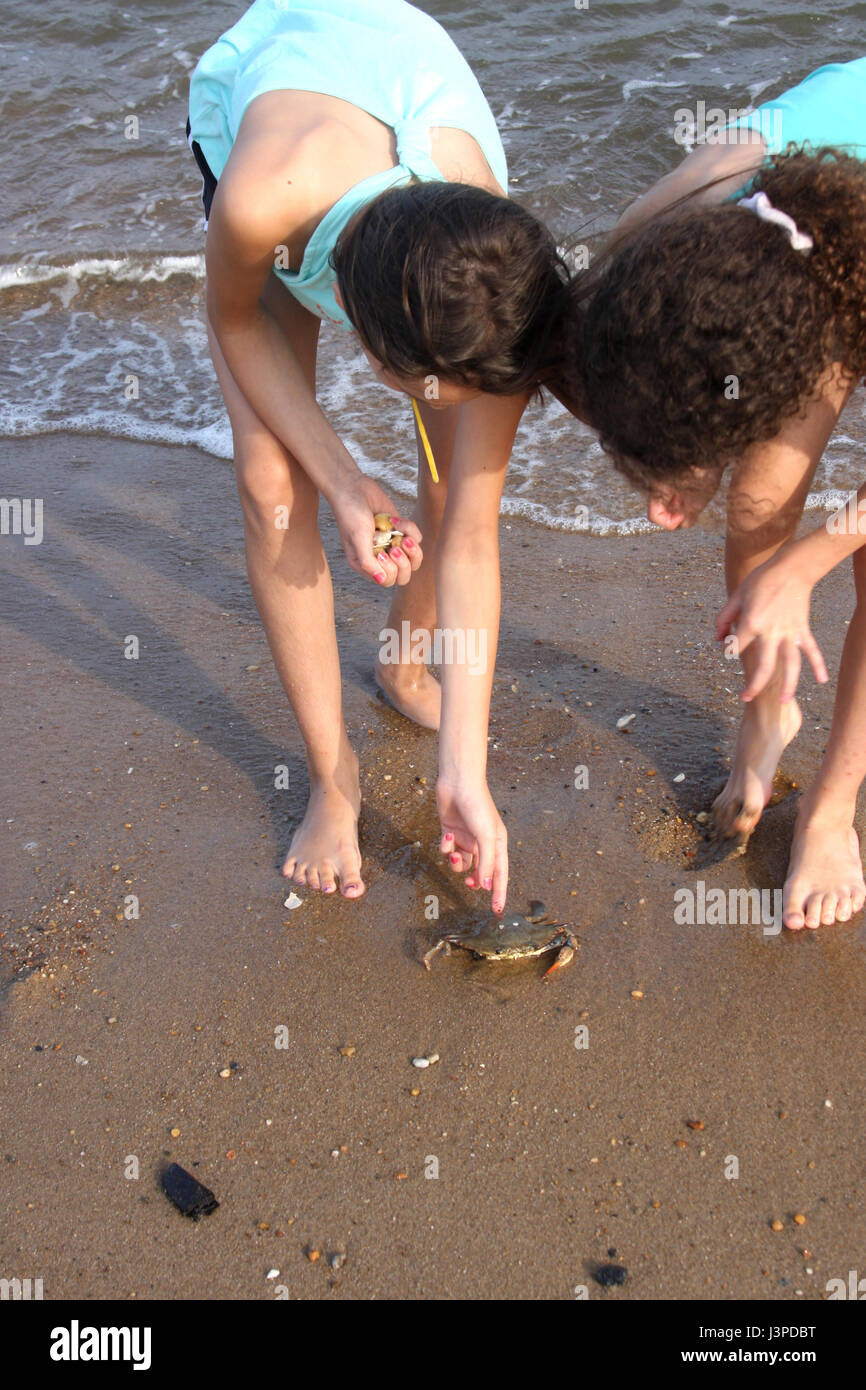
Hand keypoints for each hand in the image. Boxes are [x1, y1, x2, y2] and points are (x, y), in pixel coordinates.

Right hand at [331, 473, 421, 585]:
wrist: (354, 487)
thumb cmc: (350, 513)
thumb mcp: (357, 538)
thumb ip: (367, 562)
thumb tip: (381, 579)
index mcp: (365, 564)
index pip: (387, 580)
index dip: (390, 570)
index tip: (382, 552)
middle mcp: (380, 557)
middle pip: (403, 576)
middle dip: (404, 563)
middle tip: (395, 547)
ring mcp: (392, 544)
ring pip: (414, 559)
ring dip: (412, 549)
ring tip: (404, 537)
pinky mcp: (401, 531)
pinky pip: (416, 538)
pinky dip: (410, 528)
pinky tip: (395, 519)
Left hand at [437, 779, 507, 912]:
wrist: (458, 782)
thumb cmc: (477, 805)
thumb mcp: (485, 835)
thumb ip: (486, 862)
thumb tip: (485, 885)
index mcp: (497, 844)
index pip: (500, 875)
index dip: (499, 893)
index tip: (497, 911)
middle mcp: (482, 843)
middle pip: (480, 872)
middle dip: (473, 880)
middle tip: (468, 885)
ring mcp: (466, 839)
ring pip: (461, 863)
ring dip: (457, 864)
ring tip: (455, 855)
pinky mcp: (450, 833)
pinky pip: (448, 850)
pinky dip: (446, 847)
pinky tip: (447, 836)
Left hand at [717, 551, 827, 701]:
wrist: (792, 568)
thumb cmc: (761, 580)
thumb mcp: (736, 596)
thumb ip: (724, 618)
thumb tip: (717, 638)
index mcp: (751, 622)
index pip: (736, 646)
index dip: (729, 650)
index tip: (729, 649)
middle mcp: (771, 631)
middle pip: (764, 666)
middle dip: (755, 685)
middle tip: (745, 698)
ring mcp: (789, 632)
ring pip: (791, 664)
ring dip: (789, 684)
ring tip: (785, 702)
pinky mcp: (802, 629)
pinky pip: (811, 650)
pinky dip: (818, 664)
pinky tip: (821, 680)